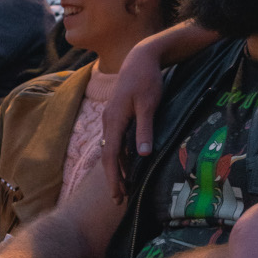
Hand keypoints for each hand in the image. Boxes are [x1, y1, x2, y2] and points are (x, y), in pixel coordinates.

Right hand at [100, 37, 169, 196]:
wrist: (141, 57)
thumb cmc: (147, 80)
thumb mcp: (149, 104)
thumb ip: (145, 129)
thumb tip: (143, 155)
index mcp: (114, 119)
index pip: (110, 155)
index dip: (113, 177)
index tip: (117, 194)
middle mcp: (108, 120)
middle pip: (108, 155)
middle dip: (113, 178)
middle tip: (119, 199)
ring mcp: (111, 117)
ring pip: (112, 148)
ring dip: (117, 168)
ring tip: (124, 187)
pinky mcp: (117, 114)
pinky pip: (115, 140)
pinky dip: (120, 155)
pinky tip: (127, 164)